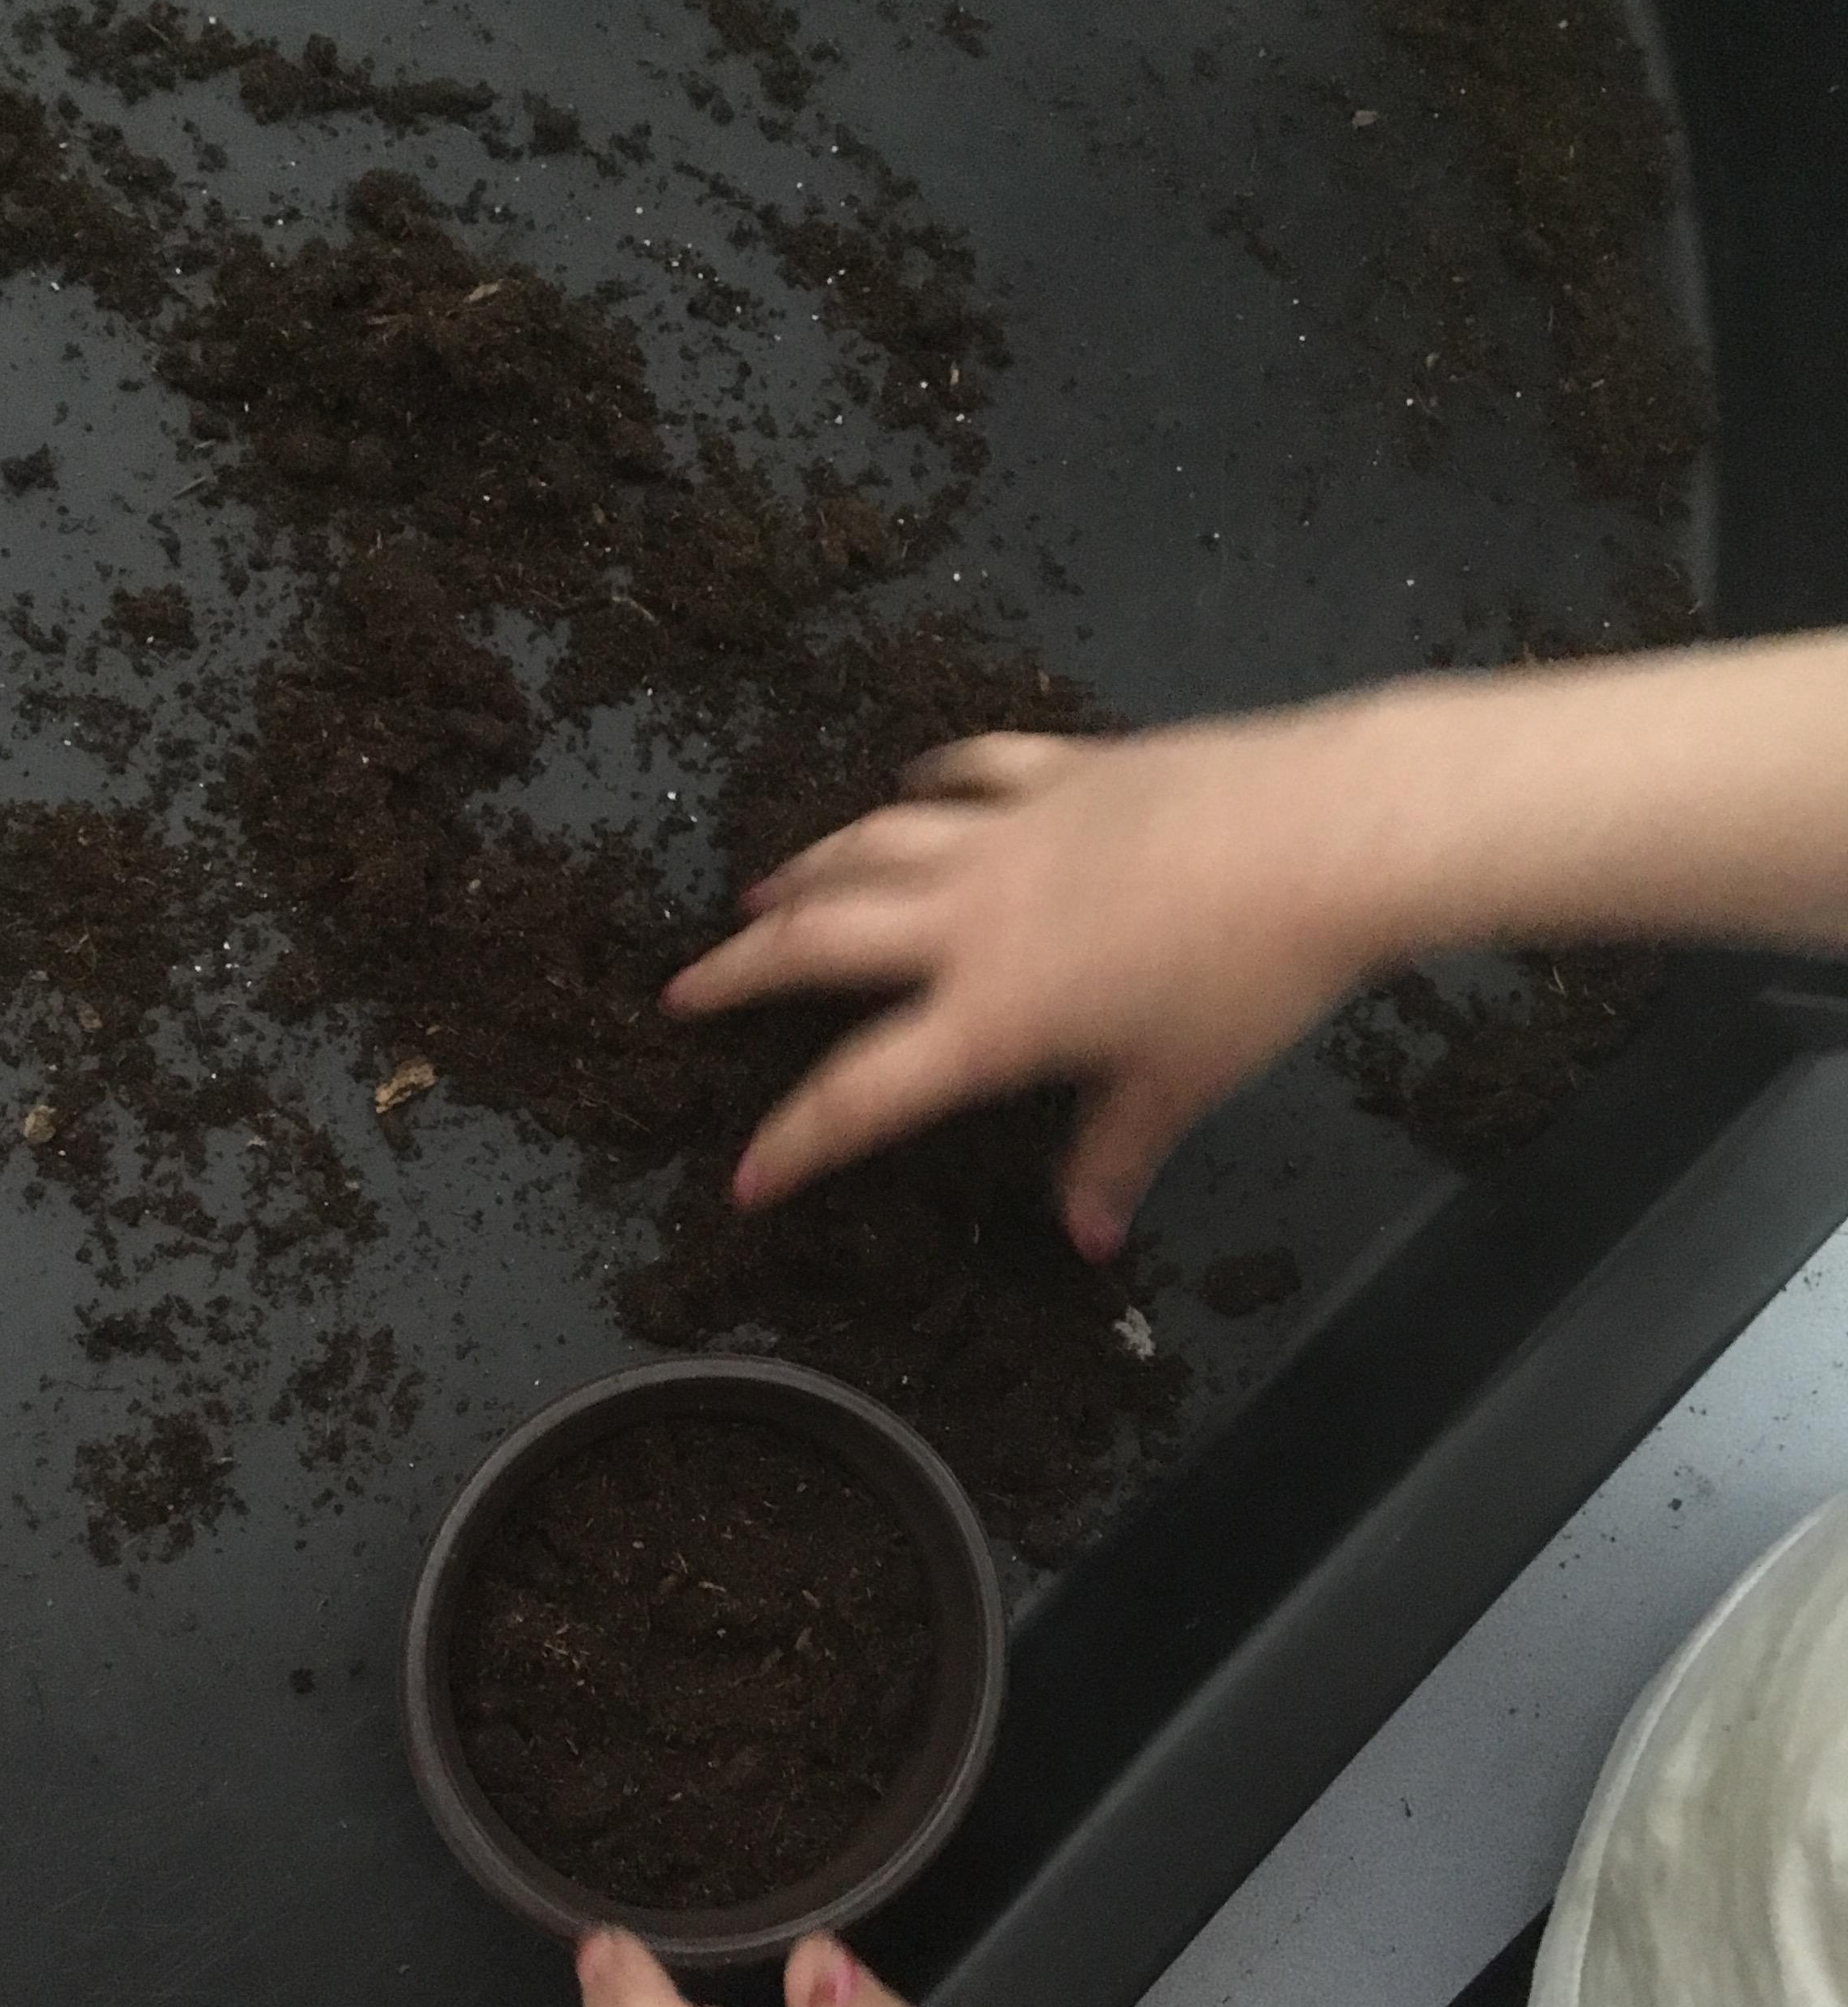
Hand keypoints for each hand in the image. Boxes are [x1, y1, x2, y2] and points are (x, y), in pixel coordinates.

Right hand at [663, 630, 1847, 1254]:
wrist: (1323, 832)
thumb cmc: (1251, 976)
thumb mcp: (1179, 1083)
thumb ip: (1116, 1156)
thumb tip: (1089, 1236)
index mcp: (991, 1013)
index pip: (865, 1091)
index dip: (796, 1140)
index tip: (743, 1179)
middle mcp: (970, 918)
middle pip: (822, 940)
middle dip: (741, 970)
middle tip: (683, 990)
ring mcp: (1008, 832)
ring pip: (872, 845)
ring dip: (807, 871)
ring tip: (763, 893)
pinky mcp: (1060, 771)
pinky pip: (967, 773)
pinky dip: (925, 786)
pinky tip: (907, 790)